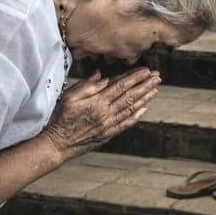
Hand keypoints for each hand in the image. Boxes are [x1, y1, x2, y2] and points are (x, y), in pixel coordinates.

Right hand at [41, 67, 160, 159]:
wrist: (58, 144)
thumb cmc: (60, 118)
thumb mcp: (69, 97)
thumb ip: (86, 86)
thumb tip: (102, 75)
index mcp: (97, 102)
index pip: (121, 86)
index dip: (135, 77)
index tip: (146, 70)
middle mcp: (106, 113)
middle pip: (130, 96)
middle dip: (145, 85)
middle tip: (157, 77)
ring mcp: (109, 125)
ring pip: (131, 109)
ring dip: (145, 98)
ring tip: (155, 89)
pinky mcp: (108, 134)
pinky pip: (126, 123)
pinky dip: (137, 116)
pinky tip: (145, 109)